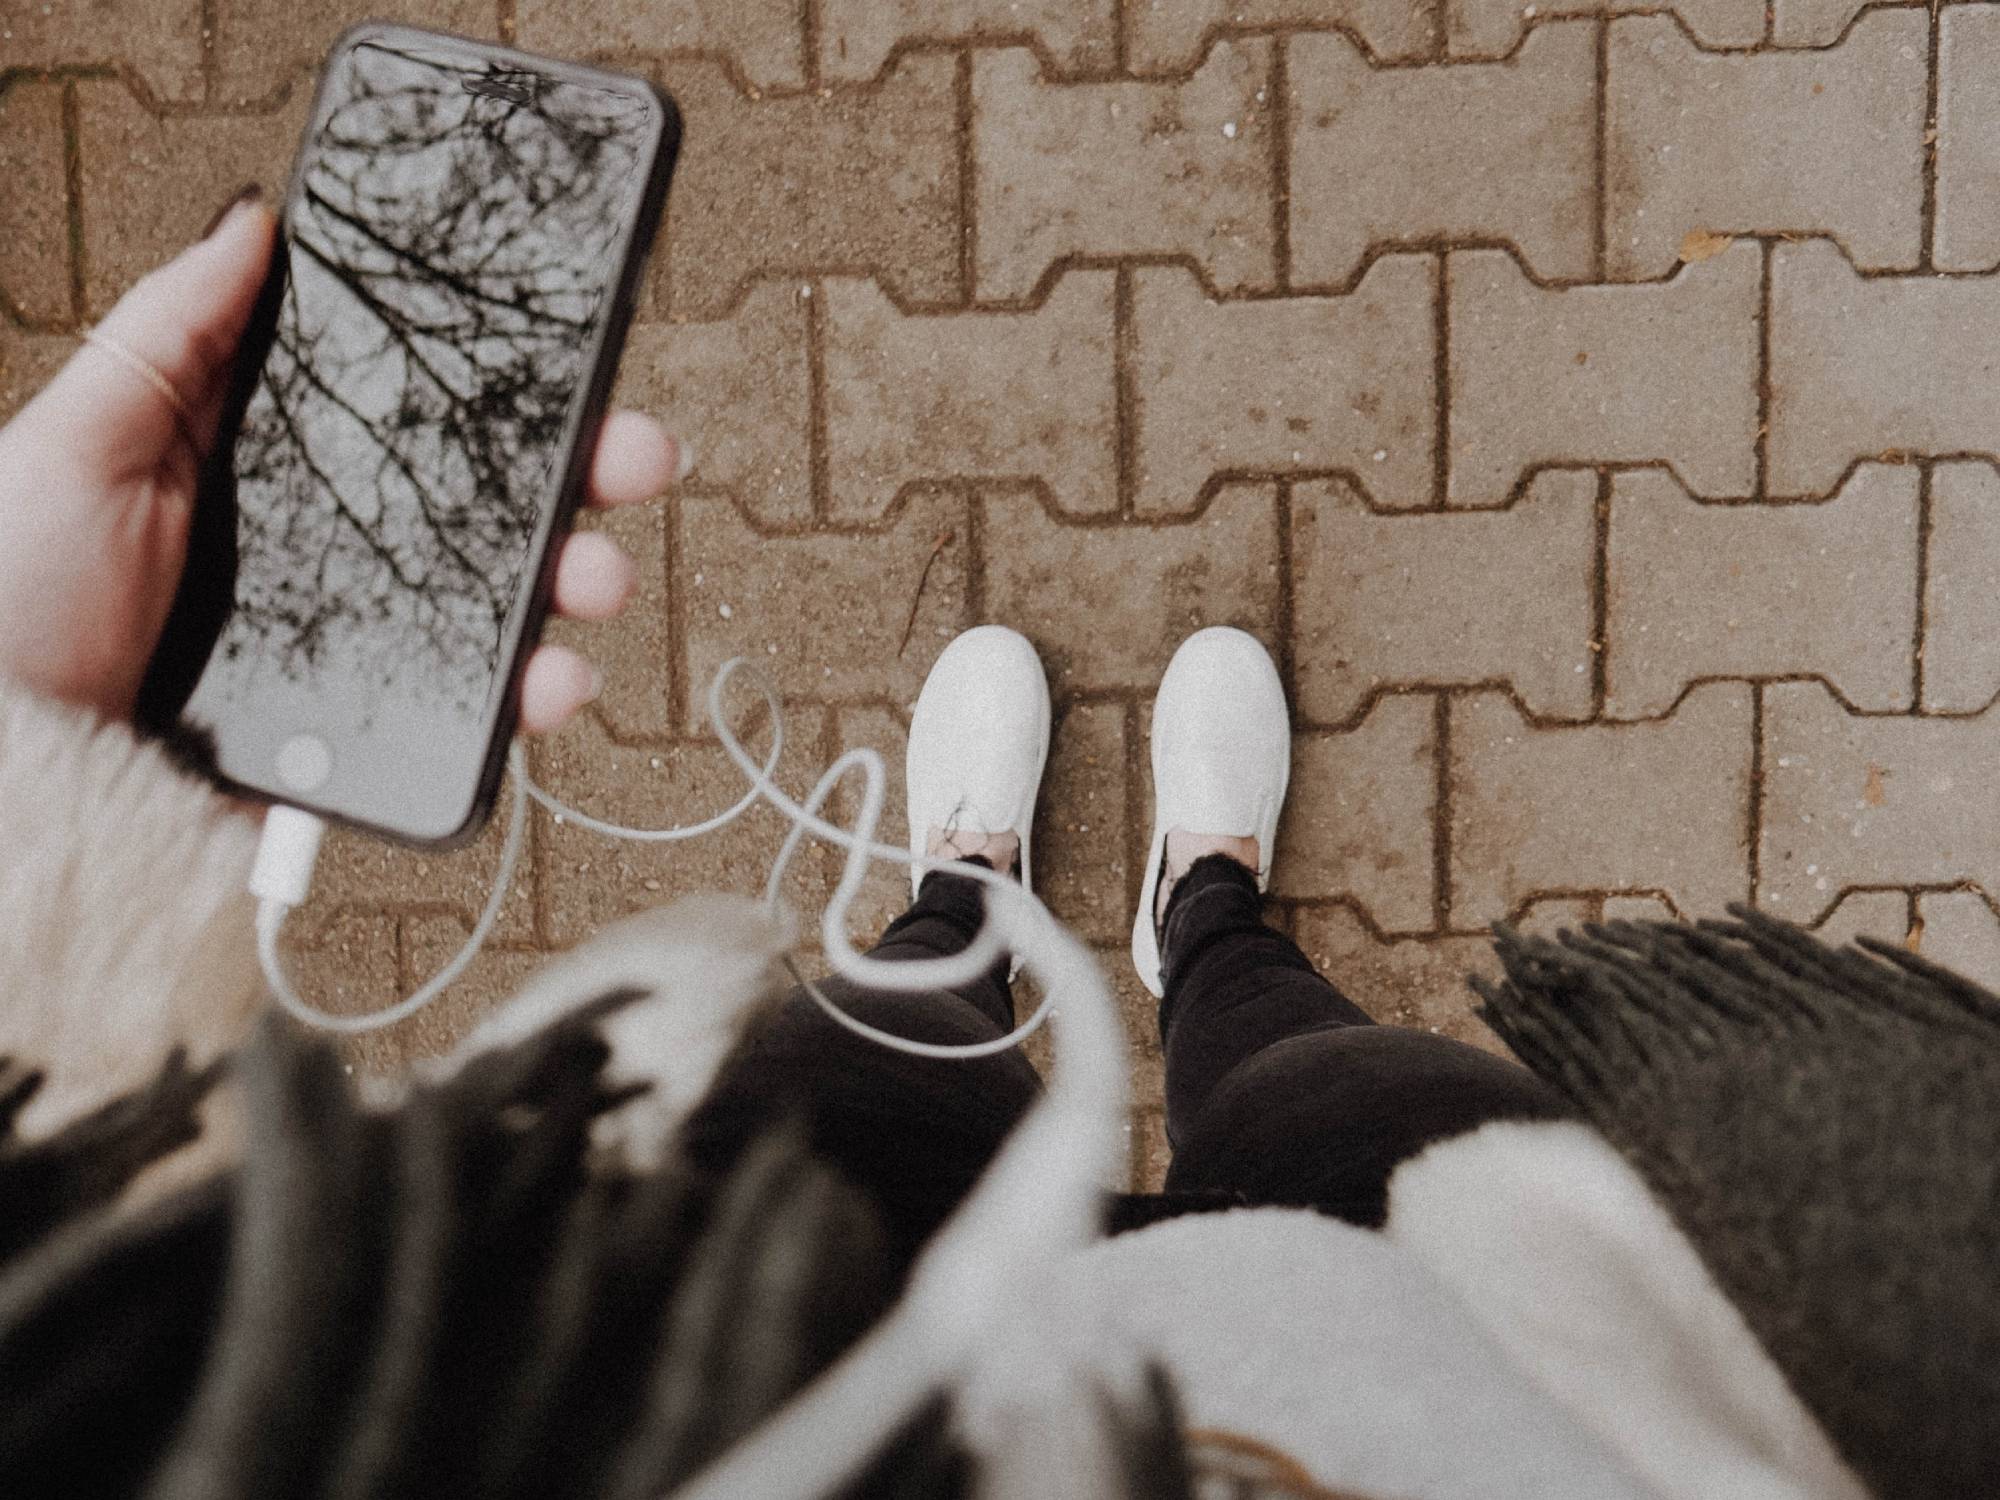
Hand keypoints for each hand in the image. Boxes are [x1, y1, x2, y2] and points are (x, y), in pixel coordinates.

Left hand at [0, 189, 685, 733]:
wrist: (8, 777)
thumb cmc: (9, 604)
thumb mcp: (73, 443)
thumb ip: (170, 336)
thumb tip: (254, 223)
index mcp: (276, 476)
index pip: (412, 417)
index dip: (500, 390)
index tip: (572, 356)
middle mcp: (337, 558)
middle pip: (486, 508)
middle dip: (582, 478)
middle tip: (633, 456)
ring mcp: (363, 651)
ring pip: (505, 610)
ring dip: (578, 583)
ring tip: (596, 580)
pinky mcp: (373, 744)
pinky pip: (476, 719)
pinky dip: (535, 701)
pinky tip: (551, 680)